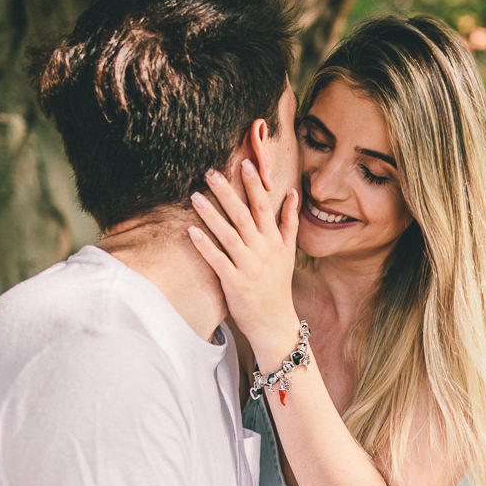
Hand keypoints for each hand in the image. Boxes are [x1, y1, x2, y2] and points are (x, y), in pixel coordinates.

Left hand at [188, 160, 299, 359]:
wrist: (275, 321)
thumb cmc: (277, 285)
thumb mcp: (288, 251)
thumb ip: (289, 221)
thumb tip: (293, 193)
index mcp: (274, 241)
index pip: (265, 207)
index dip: (255, 185)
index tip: (245, 164)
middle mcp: (263, 250)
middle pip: (244, 216)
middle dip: (228, 193)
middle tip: (210, 172)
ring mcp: (249, 266)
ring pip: (229, 235)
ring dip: (212, 215)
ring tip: (195, 196)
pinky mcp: (235, 283)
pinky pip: (218, 261)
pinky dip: (205, 246)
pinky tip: (191, 231)